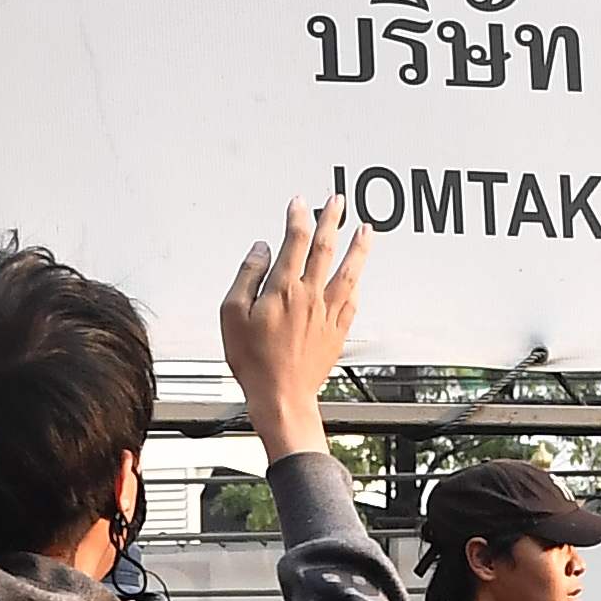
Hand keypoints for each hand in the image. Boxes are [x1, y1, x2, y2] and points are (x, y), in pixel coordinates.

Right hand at [219, 196, 373, 451]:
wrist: (282, 397)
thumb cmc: (255, 361)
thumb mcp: (233, 314)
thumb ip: (248, 276)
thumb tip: (261, 249)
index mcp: (284, 288)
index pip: (295, 240)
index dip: (298, 216)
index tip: (300, 202)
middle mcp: (311, 296)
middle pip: (325, 248)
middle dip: (332, 221)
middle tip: (339, 202)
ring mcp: (328, 314)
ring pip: (348, 272)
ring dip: (358, 248)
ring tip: (366, 231)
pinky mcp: (337, 332)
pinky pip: (352, 301)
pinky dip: (356, 285)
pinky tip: (358, 279)